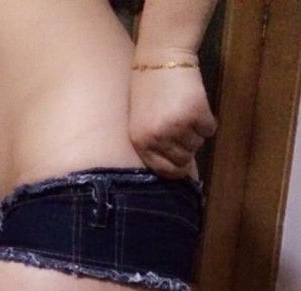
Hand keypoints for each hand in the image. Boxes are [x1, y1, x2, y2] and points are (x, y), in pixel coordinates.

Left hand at [128, 52, 217, 178]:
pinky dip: (207, 120)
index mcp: (141, 142)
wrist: (162, 56)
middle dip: (187, 146)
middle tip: (183, 127)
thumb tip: (182, 173)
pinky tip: (196, 105)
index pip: (165, 170)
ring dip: (196, 131)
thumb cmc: (150, 89)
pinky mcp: (196, 113)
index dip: (177, 169)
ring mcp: (177, 126)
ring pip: (198, 144)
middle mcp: (158, 137)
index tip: (184, 164)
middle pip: (184, 158)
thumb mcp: (142, 121)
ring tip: (185, 112)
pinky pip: (209, 129)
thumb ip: (155, 146)